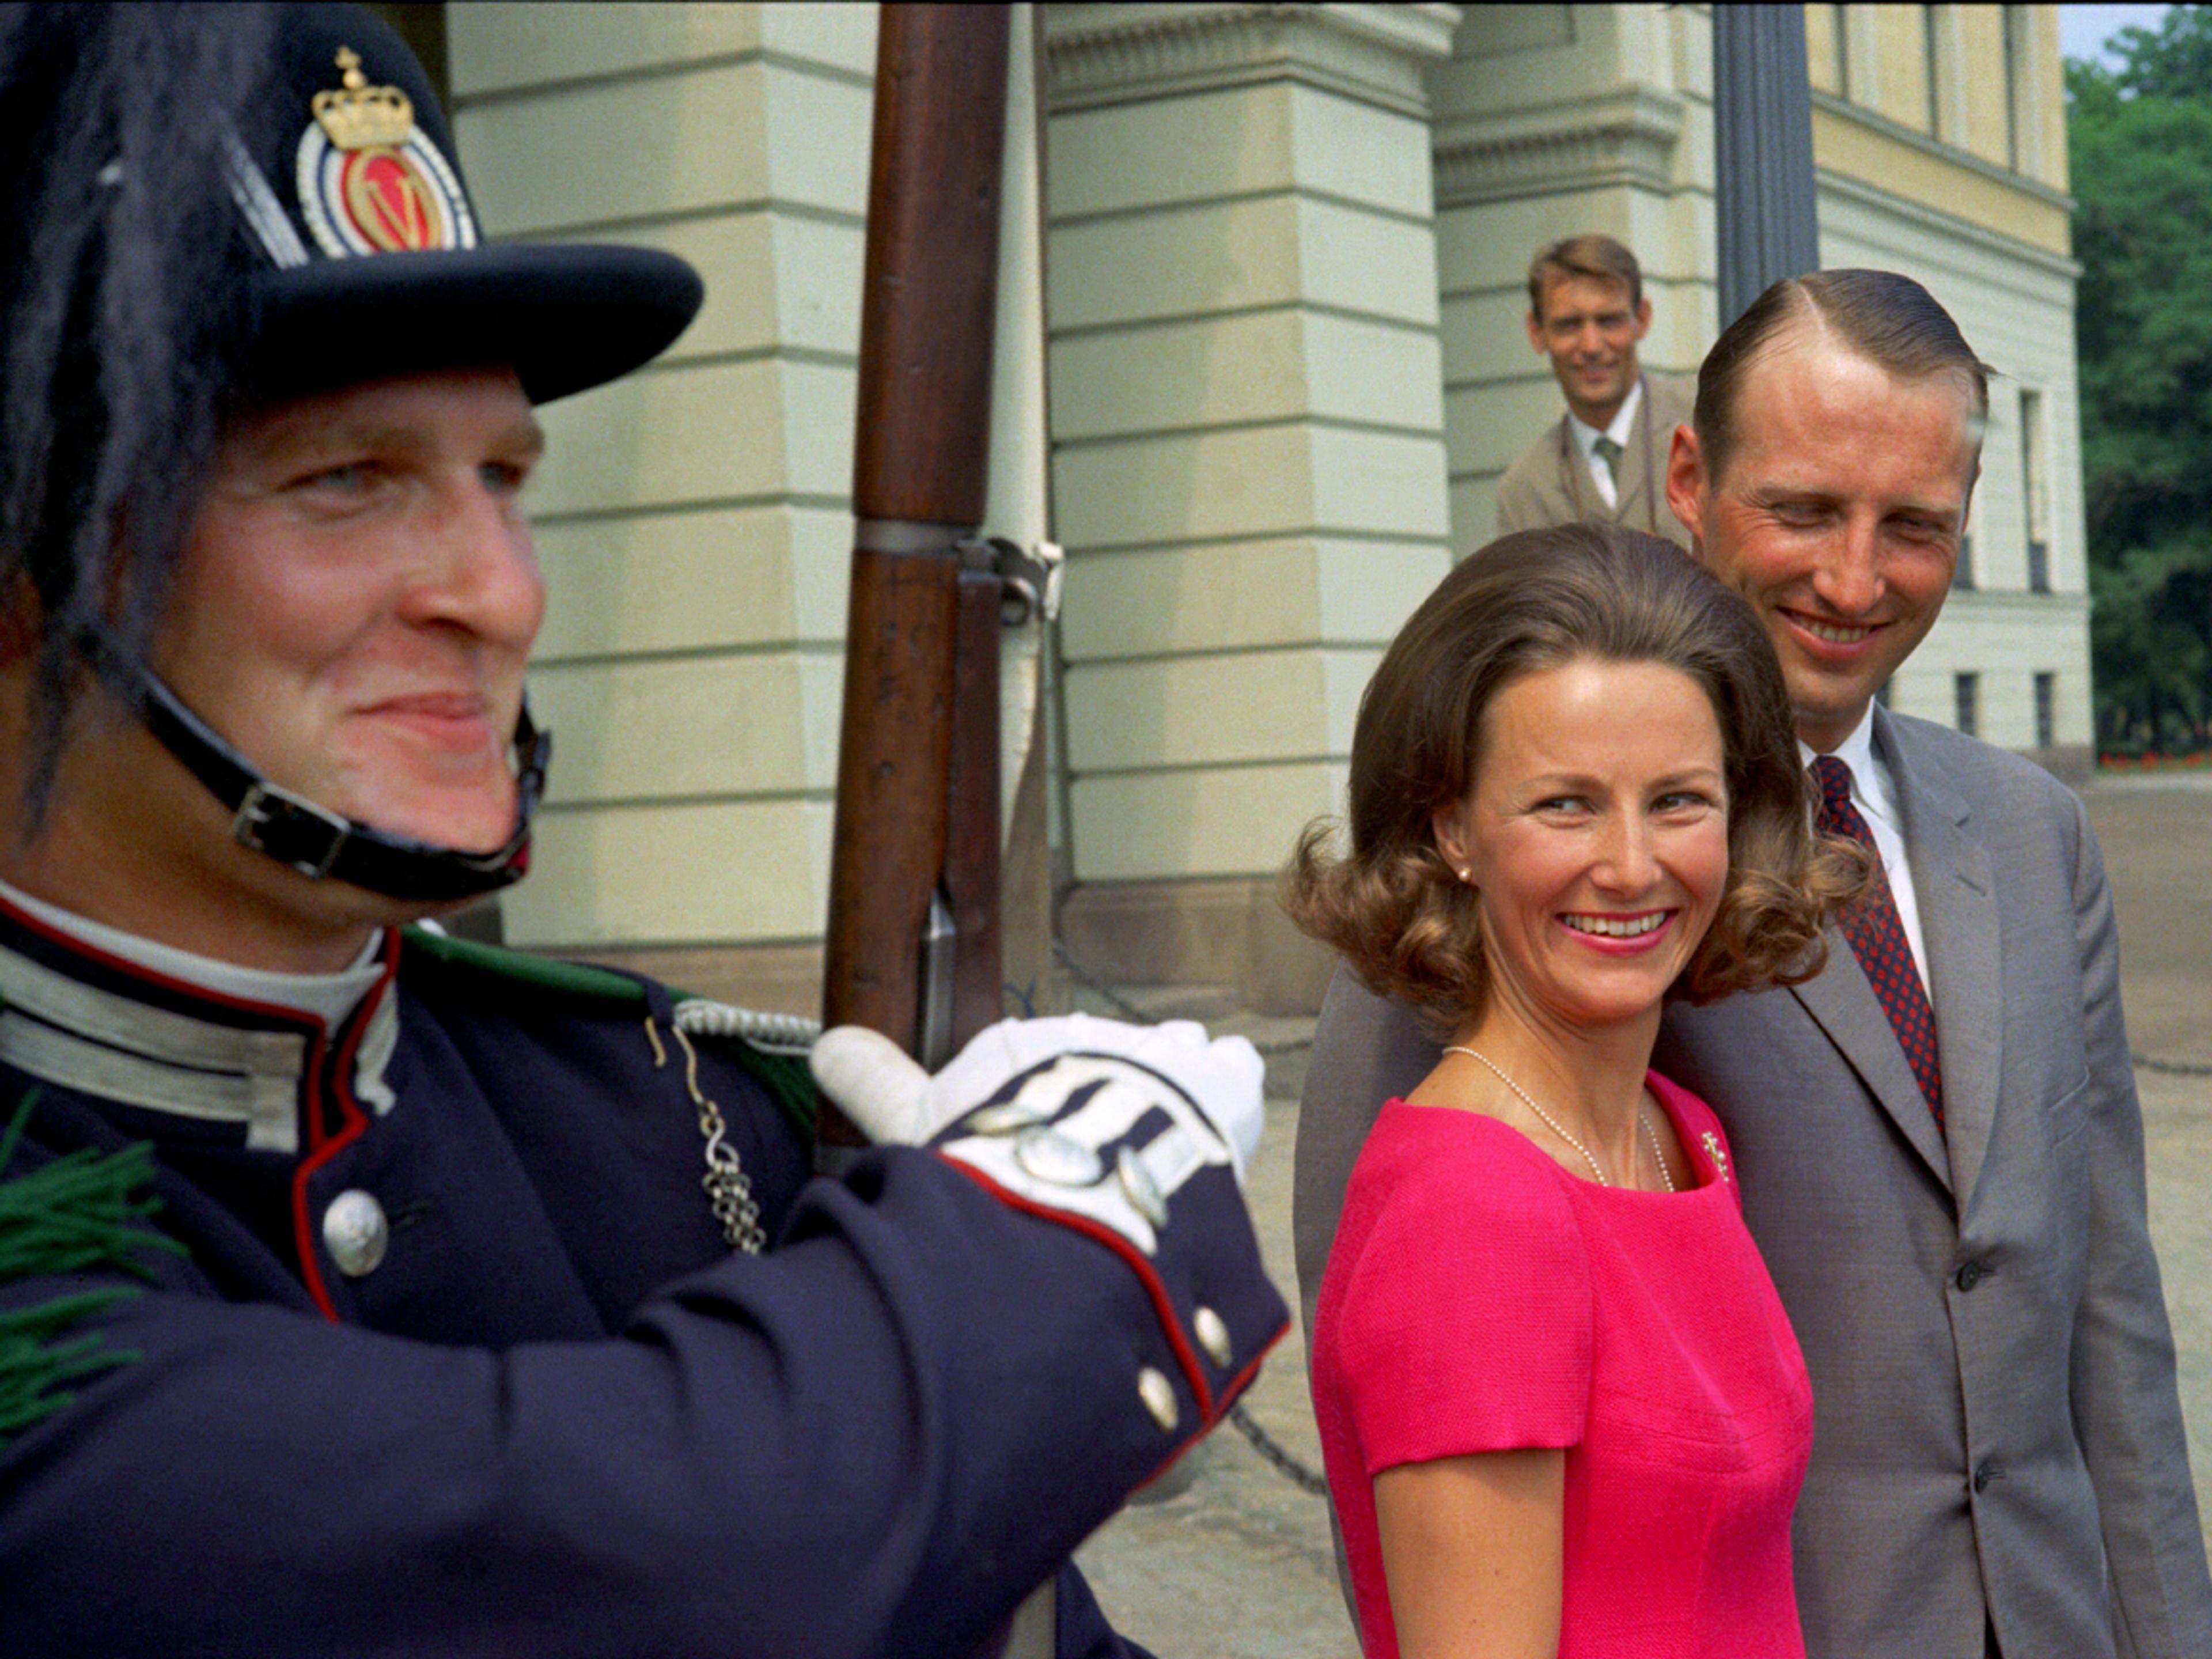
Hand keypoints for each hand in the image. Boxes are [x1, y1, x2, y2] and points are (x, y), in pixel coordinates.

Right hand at [811, 1014, 1263, 1254]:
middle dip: (1108, 1101)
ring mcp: (1158, 1056)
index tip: (1040, 1142)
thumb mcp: (912, 1129)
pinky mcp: (1220, 1085)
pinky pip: (1231, 1066)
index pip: (1037, 1061)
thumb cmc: (988, 1171)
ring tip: (1162, 1148)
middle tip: (1102, 1162)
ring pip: (1172, 1055)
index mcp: (1025, 1049)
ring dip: (1173, 1091)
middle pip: (1104, 1059)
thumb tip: (827, 1045)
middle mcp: (1091, 1038)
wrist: (1080, 1207)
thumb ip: (874, 1082)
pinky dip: (1225, 1093)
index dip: (1042, 1106)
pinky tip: (1215, 1126)